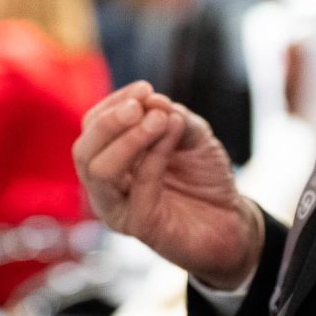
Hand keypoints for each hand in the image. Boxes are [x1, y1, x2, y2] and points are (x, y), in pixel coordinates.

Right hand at [74, 82, 262, 288]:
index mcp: (109, 158)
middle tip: (140, 105)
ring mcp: (118, 209)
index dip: (114, 104)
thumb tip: (151, 99)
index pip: (92, 126)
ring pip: (100, 171)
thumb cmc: (204, 176)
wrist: (232, 220)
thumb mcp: (191, 134)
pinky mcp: (139, 226)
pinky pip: (139, 188)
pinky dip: (155, 156)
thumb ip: (171, 117)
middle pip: (84, 150)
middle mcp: (106, 186)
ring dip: (129, 139)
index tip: (145, 88)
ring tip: (158, 120)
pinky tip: (173, 135)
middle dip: (109, 122)